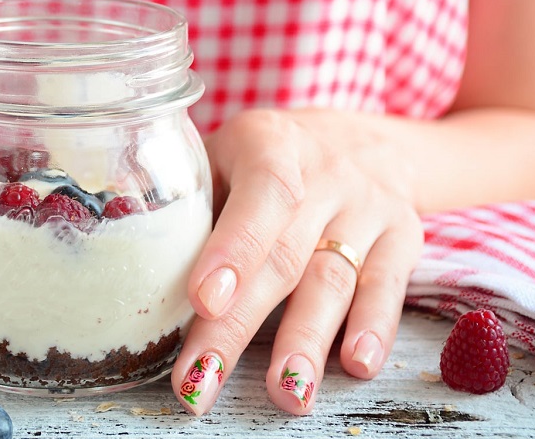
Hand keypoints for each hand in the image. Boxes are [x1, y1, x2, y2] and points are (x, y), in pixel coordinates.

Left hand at [172, 110, 423, 414]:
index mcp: (270, 143)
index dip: (232, 249)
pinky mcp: (404, 238)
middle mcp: (326, 173)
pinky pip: (388, 287)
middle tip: (204, 381)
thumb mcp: (225, 154)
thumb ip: (189, 200)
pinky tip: (355, 365)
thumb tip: (129, 264)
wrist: (362, 141)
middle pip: (283, 256)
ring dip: (306, 342)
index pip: (260, 194)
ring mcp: (369, 206)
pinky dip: (374, 328)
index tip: (203, 300)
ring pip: (334, 279)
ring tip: (285, 393)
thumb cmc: (268, 159)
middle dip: (240, 326)